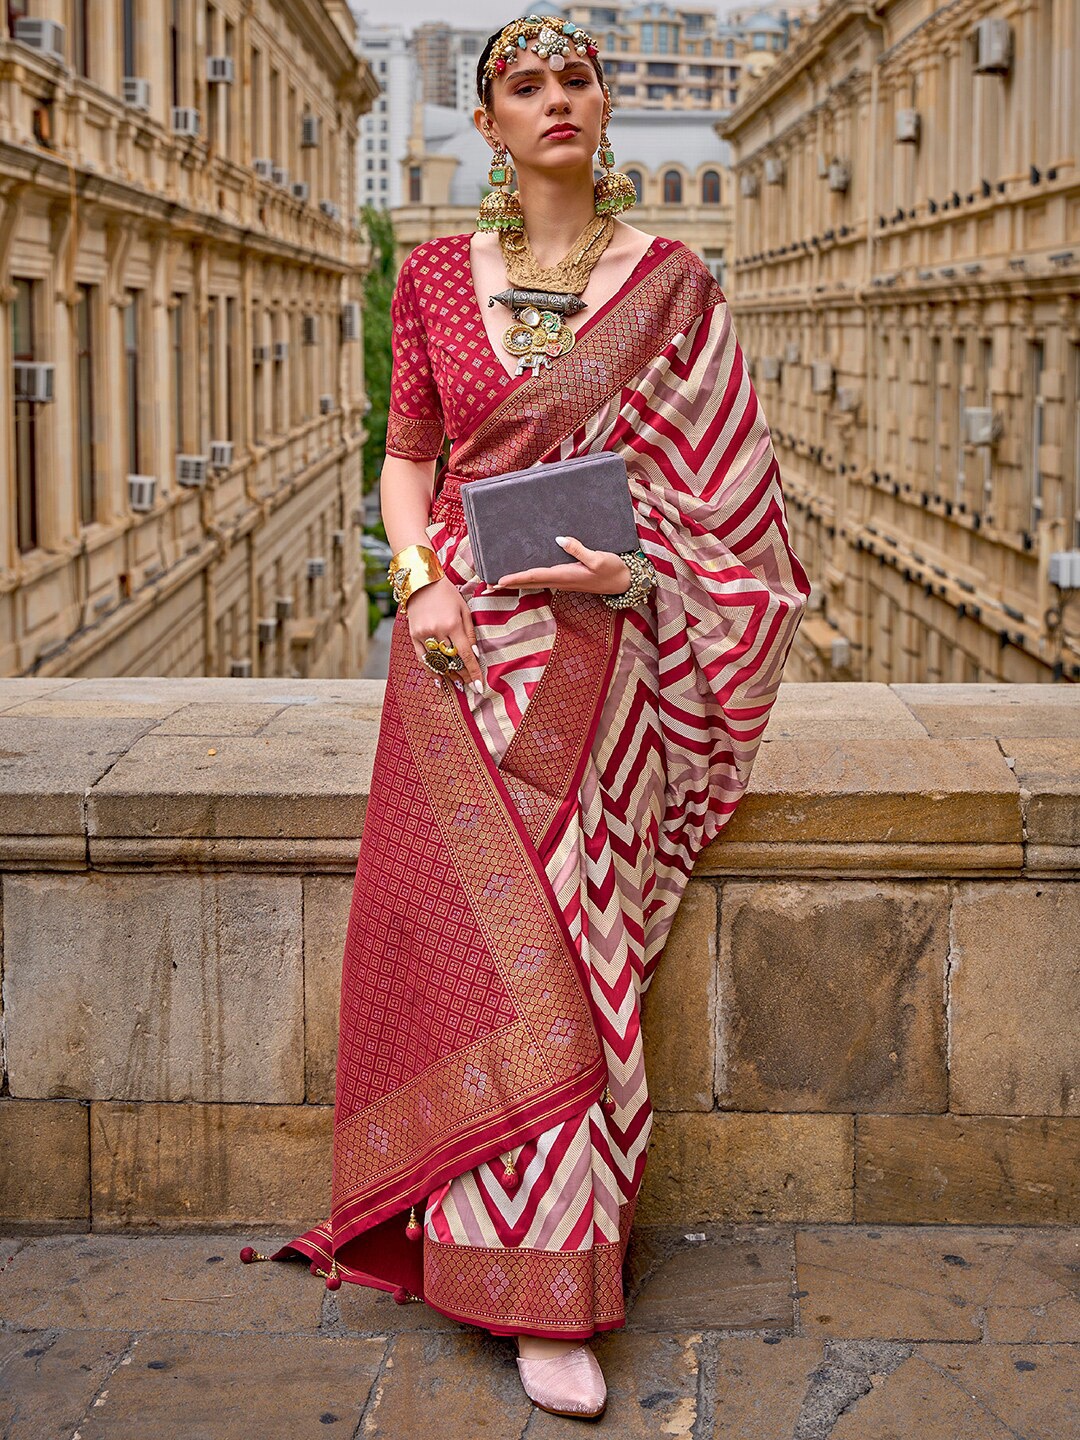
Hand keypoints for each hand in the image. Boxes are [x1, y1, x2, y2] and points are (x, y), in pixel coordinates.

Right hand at [404, 576, 484, 691]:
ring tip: (457, 683)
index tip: (479, 686)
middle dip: (462, 675)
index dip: (473, 672)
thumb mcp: (464, 610)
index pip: (466, 655)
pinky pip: (422, 658)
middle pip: (452, 661)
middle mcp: (437, 631)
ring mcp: (423, 634)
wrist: (422, 583)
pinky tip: (438, 680)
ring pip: (437, 662)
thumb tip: (475, 655)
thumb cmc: (448, 595)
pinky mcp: (413, 635)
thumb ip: (470, 633)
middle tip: (470, 686)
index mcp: (453, 624)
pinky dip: (430, 670)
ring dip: (448, 675)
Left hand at [496, 535, 631, 594]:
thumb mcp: (598, 558)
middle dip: (509, 584)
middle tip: (488, 585)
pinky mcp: (567, 578)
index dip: (516, 578)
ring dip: (517, 582)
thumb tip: (559, 539)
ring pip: (534, 582)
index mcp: (565, 575)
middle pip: (529, 582)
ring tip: (499, 581)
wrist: (625, 582)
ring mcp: (563, 581)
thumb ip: (579, 549)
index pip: (535, 576)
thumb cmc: (613, 570)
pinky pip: (542, 579)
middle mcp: (561, 580)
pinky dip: (529, 578)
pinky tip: (524, 575)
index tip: (499, 580)